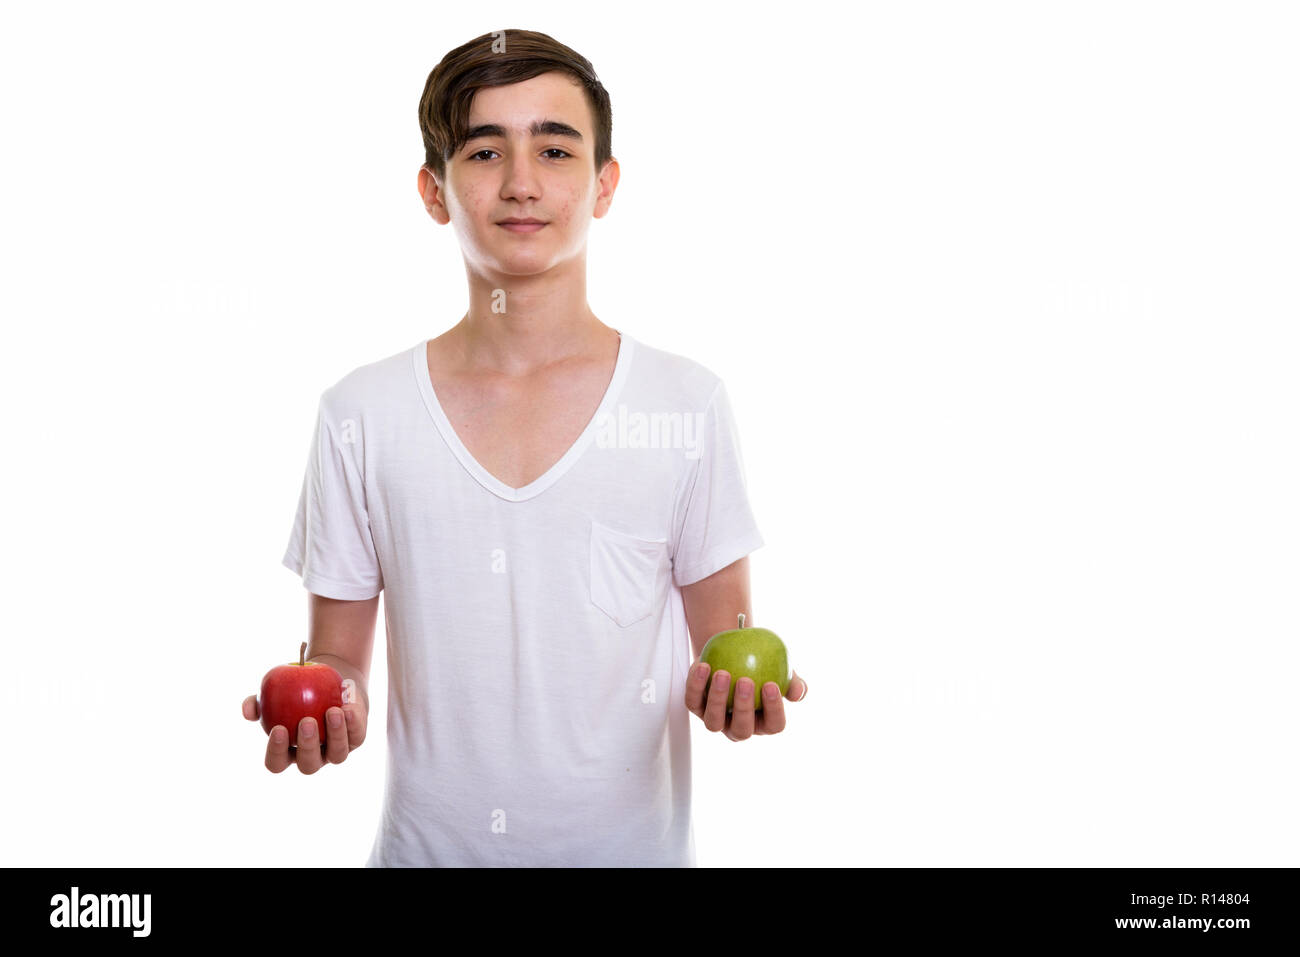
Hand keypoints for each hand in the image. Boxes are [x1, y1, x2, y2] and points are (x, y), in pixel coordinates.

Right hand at [241, 678, 366, 773]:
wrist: (332, 681)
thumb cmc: (297, 691)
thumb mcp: (276, 693)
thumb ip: (258, 702)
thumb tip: (248, 710)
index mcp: (288, 752)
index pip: (277, 763)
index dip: (276, 752)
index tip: (278, 728)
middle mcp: (313, 757)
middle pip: (309, 764)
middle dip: (308, 746)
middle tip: (307, 721)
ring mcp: (336, 750)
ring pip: (337, 754)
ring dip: (335, 734)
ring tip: (332, 711)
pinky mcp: (356, 739)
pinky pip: (356, 735)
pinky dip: (353, 722)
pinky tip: (348, 707)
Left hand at [685, 663, 806, 741]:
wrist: (733, 654)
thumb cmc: (762, 666)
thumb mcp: (781, 671)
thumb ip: (793, 682)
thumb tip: (797, 691)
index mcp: (764, 723)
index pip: (774, 725)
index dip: (774, 709)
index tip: (771, 685)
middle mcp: (739, 727)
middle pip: (742, 729)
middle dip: (744, 708)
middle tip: (745, 681)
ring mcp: (716, 720)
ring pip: (714, 721)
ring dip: (717, 699)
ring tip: (723, 673)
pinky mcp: (696, 707)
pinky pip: (693, 700)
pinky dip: (696, 684)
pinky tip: (703, 666)